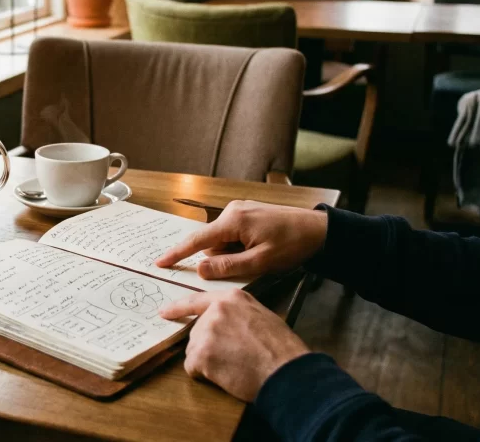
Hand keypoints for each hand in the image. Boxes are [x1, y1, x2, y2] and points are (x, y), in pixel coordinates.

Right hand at [155, 201, 327, 279]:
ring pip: (222, 241)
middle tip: (250, 263)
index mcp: (233, 221)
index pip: (197, 240)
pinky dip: (240, 247)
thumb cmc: (294, 245)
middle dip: (222, 258)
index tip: (160, 262)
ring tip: (262, 256)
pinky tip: (261, 249)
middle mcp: (232, 211)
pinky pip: (233, 235)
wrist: (320, 231)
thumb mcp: (261, 262)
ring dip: (233, 254)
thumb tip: (200, 269)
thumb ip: (228, 266)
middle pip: (211, 243)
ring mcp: (240, 211)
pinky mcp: (248, 214)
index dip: (177, 253)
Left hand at [160, 289, 309, 401]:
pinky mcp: (202, 354)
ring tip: (233, 366)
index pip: (197, 301)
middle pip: (197, 332)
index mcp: (231, 299)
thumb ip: (237, 314)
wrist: (286, 371)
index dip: (179, 308)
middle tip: (233, 358)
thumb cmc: (282, 349)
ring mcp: (206, 332)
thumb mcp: (262, 317)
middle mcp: (215, 312)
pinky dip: (204, 375)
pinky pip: (192, 368)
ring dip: (208, 362)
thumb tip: (227, 324)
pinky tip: (225, 375)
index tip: (164, 312)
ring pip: (194, 350)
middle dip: (209, 347)